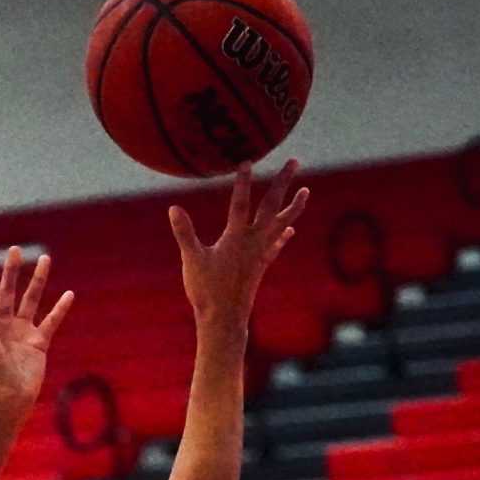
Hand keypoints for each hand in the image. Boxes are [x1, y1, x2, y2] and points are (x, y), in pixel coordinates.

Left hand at [0, 248, 74, 415]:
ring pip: (31, 300)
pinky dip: (60, 308)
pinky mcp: (38, 343)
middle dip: (11, 271)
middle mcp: (3, 325)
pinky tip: (68, 294)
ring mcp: (22, 333)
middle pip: (7, 291)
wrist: (9, 398)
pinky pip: (51, 321)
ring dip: (37, 280)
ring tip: (45, 259)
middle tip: (15, 249)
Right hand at [169, 161, 308, 329]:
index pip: (241, 203)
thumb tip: (173, 208)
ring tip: (306, 190)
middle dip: (282, 183)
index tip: (247, 161)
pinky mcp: (261, 266)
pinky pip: (277, 245)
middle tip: (295, 162)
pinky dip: (284, 235)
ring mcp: (261, 253)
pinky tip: (291, 229)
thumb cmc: (206, 290)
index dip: (243, 182)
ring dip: (294, 206)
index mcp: (236, 238)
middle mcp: (254, 242)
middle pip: (272, 206)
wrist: (224, 319)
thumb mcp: (192, 259)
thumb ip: (184, 232)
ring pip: (282, 224)